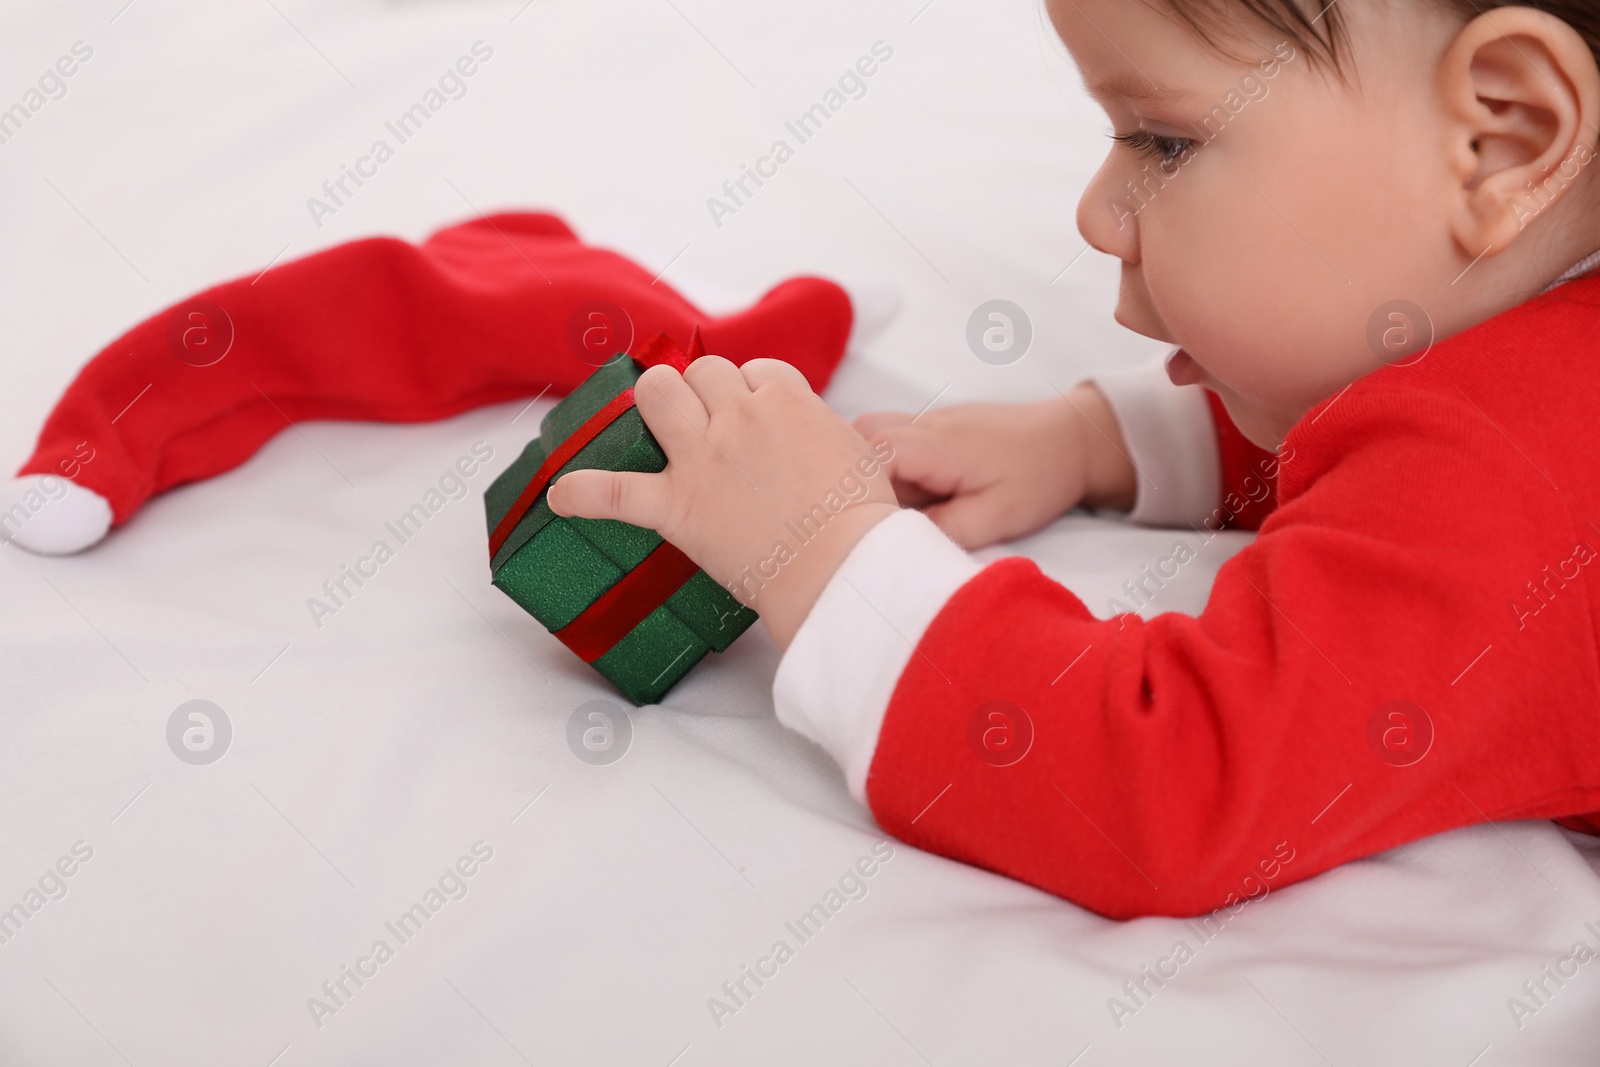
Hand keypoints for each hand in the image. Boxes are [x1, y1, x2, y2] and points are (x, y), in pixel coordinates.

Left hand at [546, 357, 899, 650]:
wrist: (843, 567)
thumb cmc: (861, 522)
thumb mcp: (860, 455)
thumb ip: (824, 433)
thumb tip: (809, 439)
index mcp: (789, 401)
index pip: (757, 370)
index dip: (752, 391)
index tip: (755, 416)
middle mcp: (741, 417)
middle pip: (703, 371)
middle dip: (703, 390)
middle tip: (709, 423)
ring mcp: (705, 458)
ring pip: (658, 392)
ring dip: (654, 402)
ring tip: (656, 424)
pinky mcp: (679, 506)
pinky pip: (616, 492)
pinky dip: (585, 493)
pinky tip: (562, 496)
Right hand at [852, 384, 1135, 549]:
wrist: (1070, 438)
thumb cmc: (1039, 477)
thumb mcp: (999, 517)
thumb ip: (945, 530)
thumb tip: (897, 545)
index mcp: (939, 445)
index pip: (873, 451)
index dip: (855, 485)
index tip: (860, 521)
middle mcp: (924, 423)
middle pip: (857, 437)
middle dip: (850, 477)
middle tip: (868, 516)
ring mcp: (925, 419)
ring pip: (868, 436)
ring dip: (867, 472)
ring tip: (886, 509)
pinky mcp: (929, 427)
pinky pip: (888, 439)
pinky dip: (884, 467)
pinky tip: (904, 496)